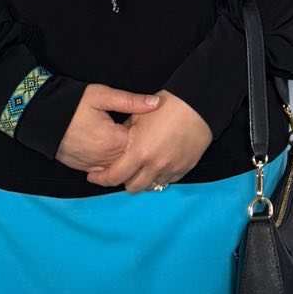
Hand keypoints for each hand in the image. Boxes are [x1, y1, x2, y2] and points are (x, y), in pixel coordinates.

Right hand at [55, 84, 162, 174]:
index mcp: (114, 141)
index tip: (151, 126)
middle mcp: (106, 158)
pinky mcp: (84, 168)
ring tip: (134, 149)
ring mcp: (94, 165)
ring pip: (119, 169)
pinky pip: (104, 173)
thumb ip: (131, 101)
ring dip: (127, 160)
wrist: (42, 116)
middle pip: (132, 161)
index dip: (148, 135)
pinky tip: (116, 157)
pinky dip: (112, 167)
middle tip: (147, 138)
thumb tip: (156, 102)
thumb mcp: (102, 96)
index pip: (142, 145)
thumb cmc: (73, 103)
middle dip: (140, 151)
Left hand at [84, 89, 212, 193]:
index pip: (114, 176)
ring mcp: (170, 169)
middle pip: (132, 187)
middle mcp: (154, 165)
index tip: (94, 177)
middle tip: (121, 171)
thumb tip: (117, 144)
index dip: (101, 179)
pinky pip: (167, 180)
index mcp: (139, 152)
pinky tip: (158, 164)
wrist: (198, 106)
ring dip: (143, 179)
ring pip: (151, 186)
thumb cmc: (167, 106)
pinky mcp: (184, 169)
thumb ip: (124, 134)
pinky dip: (160, 175)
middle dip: (124, 181)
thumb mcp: (138, 115)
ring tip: (141, 168)